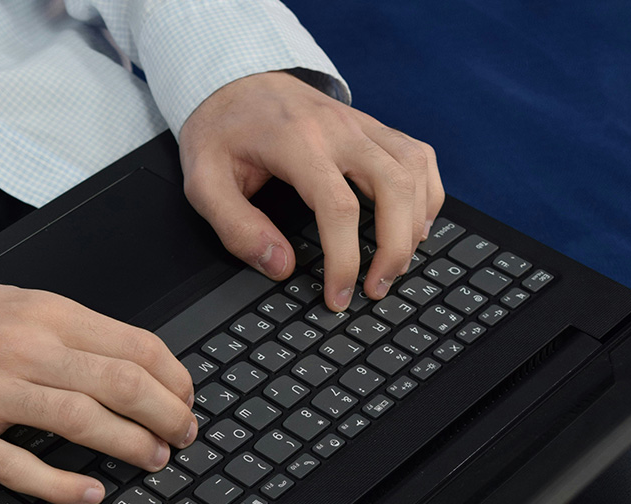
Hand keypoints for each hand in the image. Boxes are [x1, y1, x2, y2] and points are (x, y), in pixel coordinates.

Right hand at [0, 273, 196, 503]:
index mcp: (38, 311)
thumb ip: (60, 328)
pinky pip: (20, 466)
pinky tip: (90, 493)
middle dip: (169, 416)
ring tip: (154, 461)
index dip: (174, 378)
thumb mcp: (2, 303)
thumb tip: (122, 360)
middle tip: (183, 437)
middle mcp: (19, 346)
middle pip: (122, 383)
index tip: (186, 398)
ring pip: (83, 421)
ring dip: (132, 447)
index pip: (133, 343)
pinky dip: (63, 486)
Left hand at [179, 71, 444, 310]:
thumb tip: (281, 265)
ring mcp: (361, 124)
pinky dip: (427, 193)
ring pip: (414, 171)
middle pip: (394, 188)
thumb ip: (235, 227)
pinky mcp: (373, 127)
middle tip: (376, 288)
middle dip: (394, 248)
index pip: (338, 207)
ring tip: (395, 266)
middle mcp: (339, 129)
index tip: (339, 296)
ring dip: (414, 224)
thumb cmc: (221, 133)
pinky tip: (415, 225)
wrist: (235, 80)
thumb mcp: (203, 182)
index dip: (345, 260)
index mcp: (297, 143)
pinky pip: (419, 156)